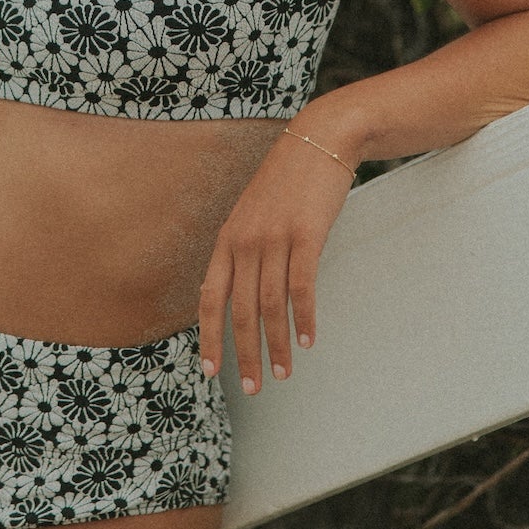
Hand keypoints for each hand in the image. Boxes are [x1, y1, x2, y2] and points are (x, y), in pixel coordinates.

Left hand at [197, 130, 354, 393]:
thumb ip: (245, 249)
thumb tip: (241, 291)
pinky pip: (301, 286)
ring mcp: (274, 237)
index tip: (212, 372)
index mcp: (228, 238)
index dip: (209, 337)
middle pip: (240, 310)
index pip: (210, 297)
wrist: (319, 140)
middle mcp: (245, 240)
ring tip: (283, 374)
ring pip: (271, 305)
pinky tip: (307, 341)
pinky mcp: (305, 234)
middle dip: (244, 353)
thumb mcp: (254, 213)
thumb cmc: (288, 182)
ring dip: (277, 345)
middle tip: (253, 388)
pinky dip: (303, 318)